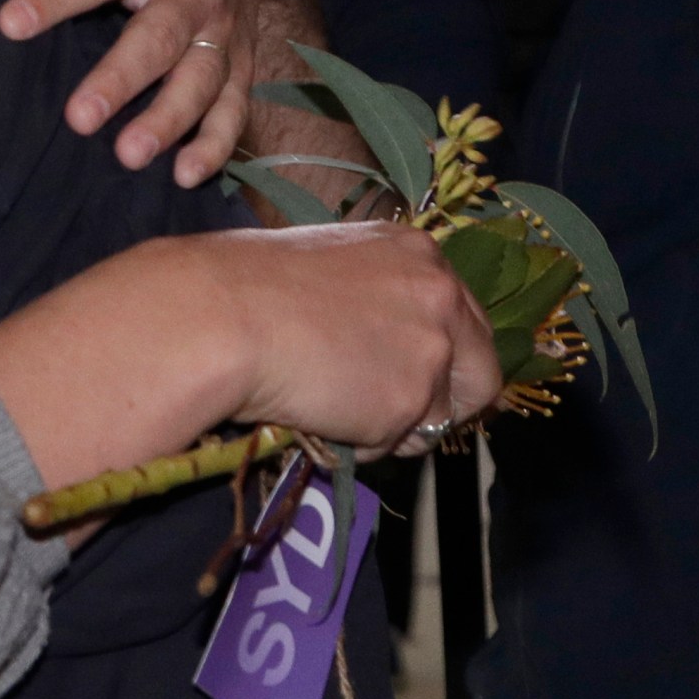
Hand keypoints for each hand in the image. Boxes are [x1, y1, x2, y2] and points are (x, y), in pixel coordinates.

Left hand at [0, 0, 253, 187]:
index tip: (8, 25)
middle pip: (160, 35)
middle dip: (121, 78)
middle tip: (79, 119)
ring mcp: (225, 28)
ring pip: (203, 76)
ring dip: (168, 119)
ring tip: (128, 156)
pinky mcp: (243, 62)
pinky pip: (235, 106)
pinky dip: (215, 143)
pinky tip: (184, 175)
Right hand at [190, 223, 501, 459]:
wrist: (217, 316)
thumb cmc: (242, 283)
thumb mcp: (325, 265)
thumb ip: (370, 295)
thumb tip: (375, 339)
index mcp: (418, 253)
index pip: (465, 318)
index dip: (443, 355)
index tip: (416, 375)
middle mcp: (440, 296)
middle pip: (481, 375)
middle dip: (444, 403)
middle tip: (394, 414)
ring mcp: (430, 350)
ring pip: (436, 417)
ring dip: (392, 425)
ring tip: (329, 406)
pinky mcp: (407, 403)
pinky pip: (393, 445)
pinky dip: (358, 441)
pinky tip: (316, 413)